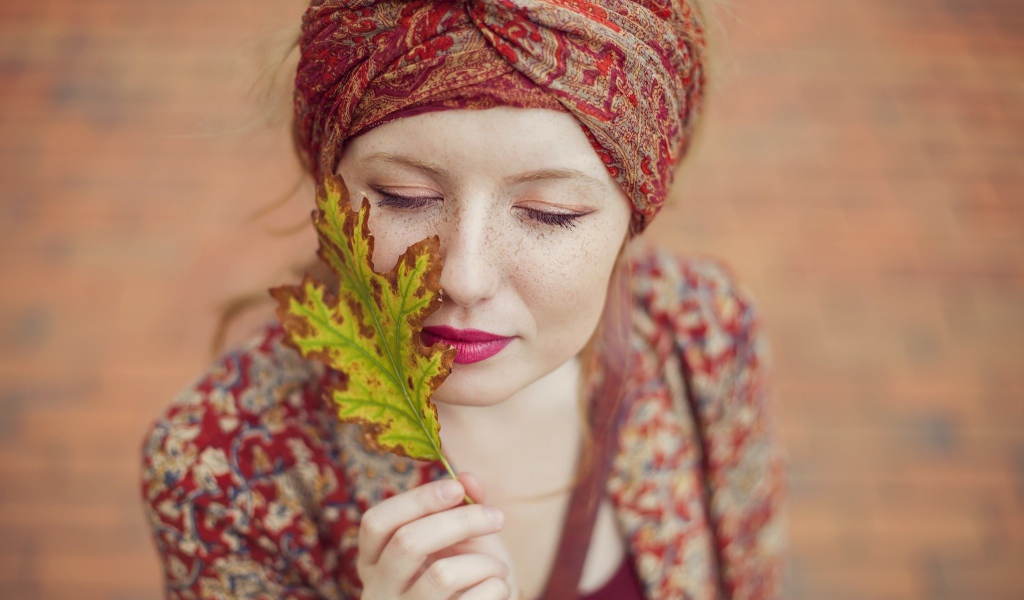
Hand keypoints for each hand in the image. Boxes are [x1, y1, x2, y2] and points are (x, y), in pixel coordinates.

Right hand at [357, 472, 519, 599]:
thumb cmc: (465, 576)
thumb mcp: (461, 538)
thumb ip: (462, 505)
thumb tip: (469, 480)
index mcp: (374, 560)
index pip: (377, 522)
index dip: (417, 499)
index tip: (456, 487)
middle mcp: (378, 591)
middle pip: (408, 542)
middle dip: (461, 522)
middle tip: (497, 517)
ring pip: (443, 575)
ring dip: (485, 563)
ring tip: (498, 568)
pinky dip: (496, 586)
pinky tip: (497, 590)